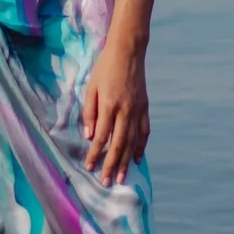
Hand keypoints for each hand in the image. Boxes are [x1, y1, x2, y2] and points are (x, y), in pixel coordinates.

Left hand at [81, 28, 150, 186]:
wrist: (128, 52)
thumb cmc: (104, 68)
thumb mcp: (90, 87)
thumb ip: (89, 112)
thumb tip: (89, 136)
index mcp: (108, 105)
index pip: (101, 136)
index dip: (95, 154)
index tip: (90, 167)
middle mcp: (125, 110)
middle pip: (118, 144)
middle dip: (111, 164)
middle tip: (107, 182)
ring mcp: (137, 110)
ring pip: (132, 141)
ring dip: (126, 161)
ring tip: (121, 177)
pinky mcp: (145, 107)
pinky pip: (144, 131)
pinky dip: (140, 146)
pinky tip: (136, 158)